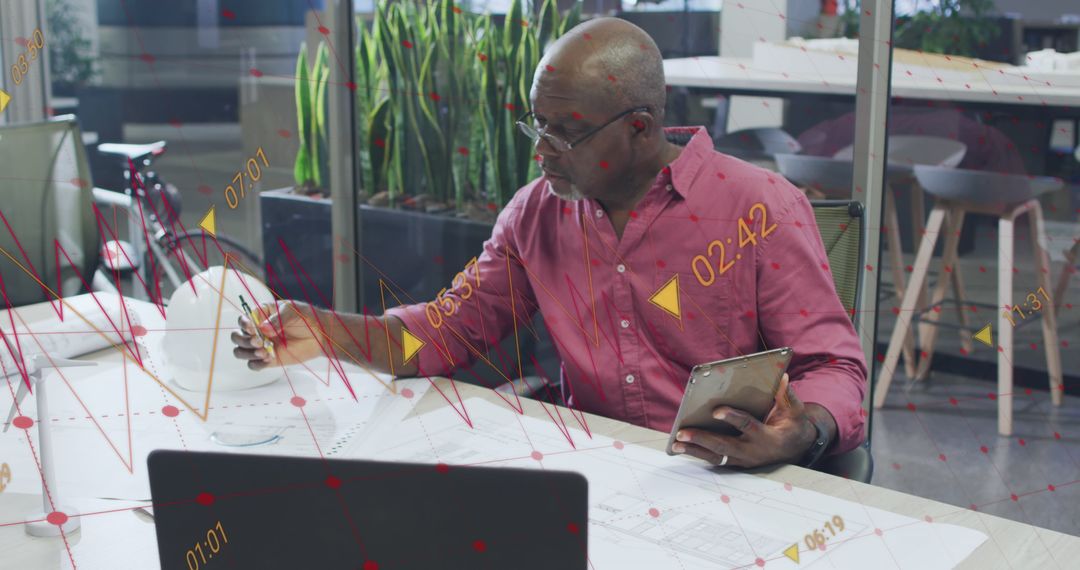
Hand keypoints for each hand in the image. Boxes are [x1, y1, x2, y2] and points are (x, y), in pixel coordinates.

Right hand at [231, 301, 327, 369]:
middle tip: (260, 341)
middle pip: (237, 337)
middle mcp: (257, 331)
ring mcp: (262, 345)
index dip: (244, 325)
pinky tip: (268, 359)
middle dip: (244, 340)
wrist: (320, 335)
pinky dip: (257, 364)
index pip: (243, 320)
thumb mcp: (292, 312)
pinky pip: (253, 365)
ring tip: (264, 352)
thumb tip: (263, 328)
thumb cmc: (306, 318)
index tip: (252, 328)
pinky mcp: (269, 359)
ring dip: (248, 353)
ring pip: (241, 352)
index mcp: (260, 315)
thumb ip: (277, 319)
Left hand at [671, 373, 824, 468]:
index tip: (715, 410)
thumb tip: (782, 377)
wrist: (795, 449)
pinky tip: (681, 447)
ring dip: (695, 450)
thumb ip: (788, 396)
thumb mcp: (795, 411)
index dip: (732, 417)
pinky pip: (715, 460)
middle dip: (702, 439)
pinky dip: (698, 454)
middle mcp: (753, 451)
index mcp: (767, 437)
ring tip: (675, 443)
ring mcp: (743, 460)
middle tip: (682, 432)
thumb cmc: (792, 426)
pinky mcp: (736, 462)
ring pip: (716, 457)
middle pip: (724, 446)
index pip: (747, 425)